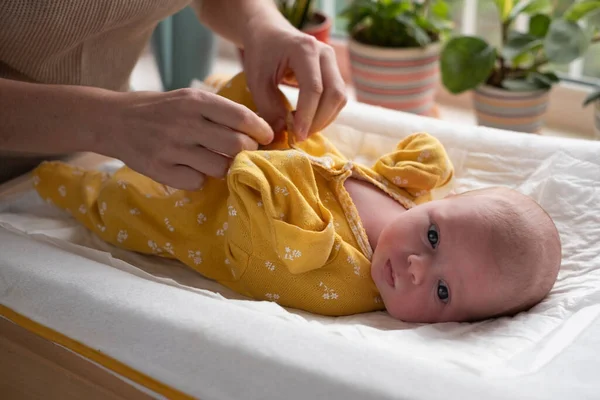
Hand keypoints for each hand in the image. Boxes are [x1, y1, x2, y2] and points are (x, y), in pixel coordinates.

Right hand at [103, 88, 273, 189]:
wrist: (113, 120)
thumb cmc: (161, 109)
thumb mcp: (188, 98)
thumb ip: (219, 112)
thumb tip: (259, 131)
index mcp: (194, 100)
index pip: (241, 117)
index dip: (261, 130)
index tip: (267, 137)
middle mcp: (184, 122)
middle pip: (236, 145)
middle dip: (248, 151)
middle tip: (245, 152)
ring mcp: (171, 147)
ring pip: (220, 167)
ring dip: (224, 167)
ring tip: (214, 160)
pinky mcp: (159, 169)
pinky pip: (197, 182)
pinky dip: (199, 178)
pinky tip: (190, 168)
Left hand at [242, 24, 347, 140]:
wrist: (269, 34)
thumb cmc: (261, 54)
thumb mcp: (256, 80)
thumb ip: (268, 107)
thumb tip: (282, 133)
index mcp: (304, 50)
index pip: (314, 88)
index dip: (307, 116)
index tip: (297, 135)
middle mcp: (325, 53)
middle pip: (334, 94)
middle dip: (319, 120)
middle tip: (300, 136)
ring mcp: (332, 62)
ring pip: (339, 98)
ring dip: (324, 119)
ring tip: (302, 129)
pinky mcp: (334, 72)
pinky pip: (337, 98)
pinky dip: (325, 114)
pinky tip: (307, 120)